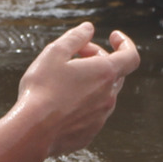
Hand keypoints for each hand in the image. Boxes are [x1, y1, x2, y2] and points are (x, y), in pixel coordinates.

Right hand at [17, 23, 140, 156]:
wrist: (32, 132)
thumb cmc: (42, 89)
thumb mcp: (55, 52)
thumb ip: (75, 38)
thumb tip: (88, 28)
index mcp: (105, 74)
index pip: (130, 56)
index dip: (125, 43)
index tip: (113, 36)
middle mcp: (109, 97)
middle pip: (114, 73)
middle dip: (98, 59)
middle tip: (75, 55)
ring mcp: (100, 118)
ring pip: (104, 94)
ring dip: (91, 82)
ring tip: (65, 78)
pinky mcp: (89, 133)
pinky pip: (92, 113)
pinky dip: (83, 102)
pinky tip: (61, 102)